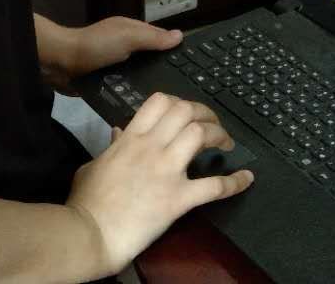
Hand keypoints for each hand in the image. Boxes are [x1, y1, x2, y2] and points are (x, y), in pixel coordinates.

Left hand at [37, 15, 182, 94]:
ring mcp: (115, 65)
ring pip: (140, 75)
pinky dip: (135, 93)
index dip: (175, 52)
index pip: (159, 40)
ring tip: (171, 106)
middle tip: (186, 94)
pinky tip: (148, 108)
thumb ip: (152, 38)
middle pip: (151, 59)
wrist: (61, 63)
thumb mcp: (128, 37)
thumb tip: (181, 35)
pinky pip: (126, 88)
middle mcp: (125, 47)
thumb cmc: (96, 46)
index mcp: (131, 31)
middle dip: (165, 72)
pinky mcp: (106, 82)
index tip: (196, 70)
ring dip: (150, 86)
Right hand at [66, 92, 253, 276]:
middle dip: (204, 113)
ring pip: (201, 135)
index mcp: (131, 138)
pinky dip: (234, 182)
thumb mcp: (95, 163)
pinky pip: (213, 186)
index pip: (160, 102)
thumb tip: (118, 132)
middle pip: (186, 112)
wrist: (91, 231)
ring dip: (219, 135)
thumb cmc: (88, 199)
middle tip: (212, 124)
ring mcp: (167, 171)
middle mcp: (152, 147)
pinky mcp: (178, 199)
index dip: (179, 102)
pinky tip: (247, 179)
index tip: (186, 113)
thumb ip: (112, 146)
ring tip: (226, 144)